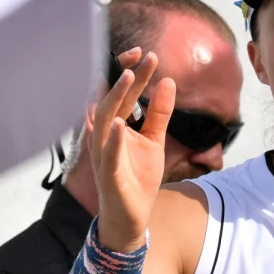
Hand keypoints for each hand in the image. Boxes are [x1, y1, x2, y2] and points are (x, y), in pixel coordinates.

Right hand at [89, 48, 175, 252]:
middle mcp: (105, 136)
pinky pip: (108, 154)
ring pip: (105, 121)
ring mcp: (104, 154)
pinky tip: (121, 124)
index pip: (122, 94)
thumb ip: (159, 114)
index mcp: (116, 126)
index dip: (131, 72)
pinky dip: (113, 139)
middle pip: (113, 100)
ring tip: (130, 76)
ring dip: (116, 98)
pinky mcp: (108, 174)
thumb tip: (169, 82)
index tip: (147, 54)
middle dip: (127, 77)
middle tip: (144, 56)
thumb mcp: (155, 141)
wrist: (131, 219)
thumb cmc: (137, 178)